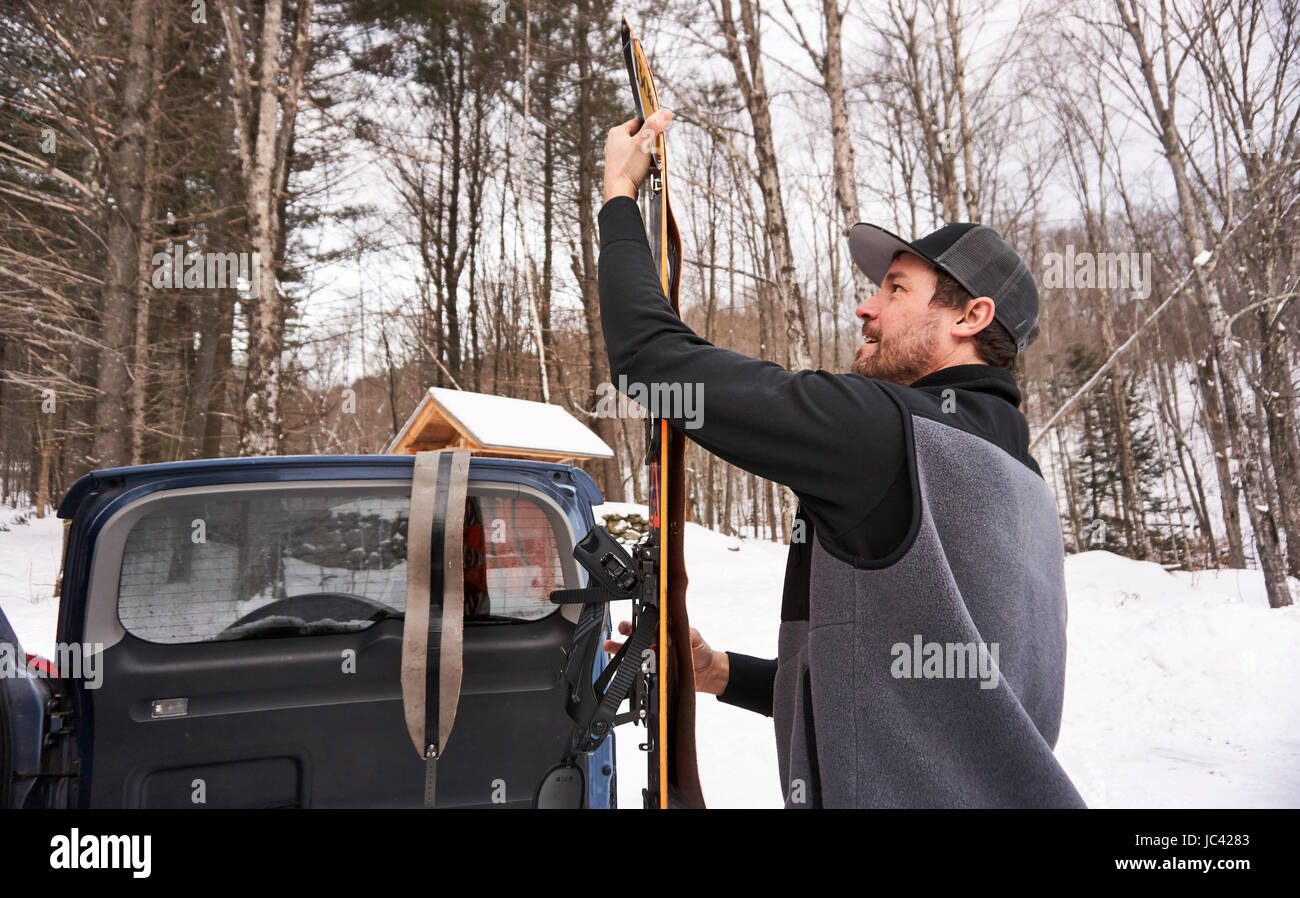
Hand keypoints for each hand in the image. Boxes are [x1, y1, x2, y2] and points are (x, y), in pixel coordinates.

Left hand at [603, 108, 673, 202]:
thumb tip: (665, 112)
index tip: (658, 134)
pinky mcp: (619, 169)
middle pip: (638, 138)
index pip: (638, 122)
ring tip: (653, 163)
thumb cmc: (628, 168)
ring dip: (648, 157)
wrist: (619, 192)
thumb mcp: (644, 143)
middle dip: (650, 144)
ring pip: (637, 152)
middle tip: (656, 151)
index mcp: (617, 133)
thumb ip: (654, 126)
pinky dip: (643, 167)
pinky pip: (634, 164)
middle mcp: (613, 143)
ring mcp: (615, 157)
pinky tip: (648, 172)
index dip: (650, 127)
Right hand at [604, 619, 728, 694]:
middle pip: (637, 634)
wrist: (707, 674)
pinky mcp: (654, 670)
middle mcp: (657, 642)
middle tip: (620, 629)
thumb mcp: (695, 639)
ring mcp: (654, 656)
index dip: (640, 619)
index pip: (649, 622)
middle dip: (626, 630)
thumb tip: (673, 631)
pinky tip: (619, 666)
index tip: (634, 616)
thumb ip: (685, 634)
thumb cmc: (701, 652)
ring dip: (620, 648)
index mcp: (665, 631)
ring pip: (634, 651)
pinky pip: (638, 668)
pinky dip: (627, 667)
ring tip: (609, 647)